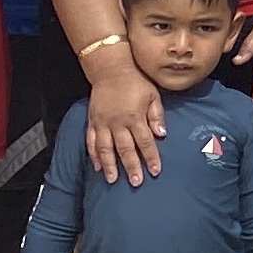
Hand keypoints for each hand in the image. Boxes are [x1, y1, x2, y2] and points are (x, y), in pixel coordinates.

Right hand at [84, 63, 164, 185]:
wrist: (111, 70)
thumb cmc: (136, 82)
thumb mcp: (153, 95)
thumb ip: (157, 116)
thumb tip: (162, 135)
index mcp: (135, 117)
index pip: (145, 142)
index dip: (151, 157)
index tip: (156, 171)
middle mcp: (117, 123)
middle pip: (125, 149)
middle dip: (131, 167)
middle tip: (135, 182)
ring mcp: (102, 123)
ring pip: (105, 149)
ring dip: (109, 165)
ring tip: (112, 180)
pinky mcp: (92, 122)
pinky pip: (90, 141)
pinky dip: (93, 155)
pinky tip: (97, 166)